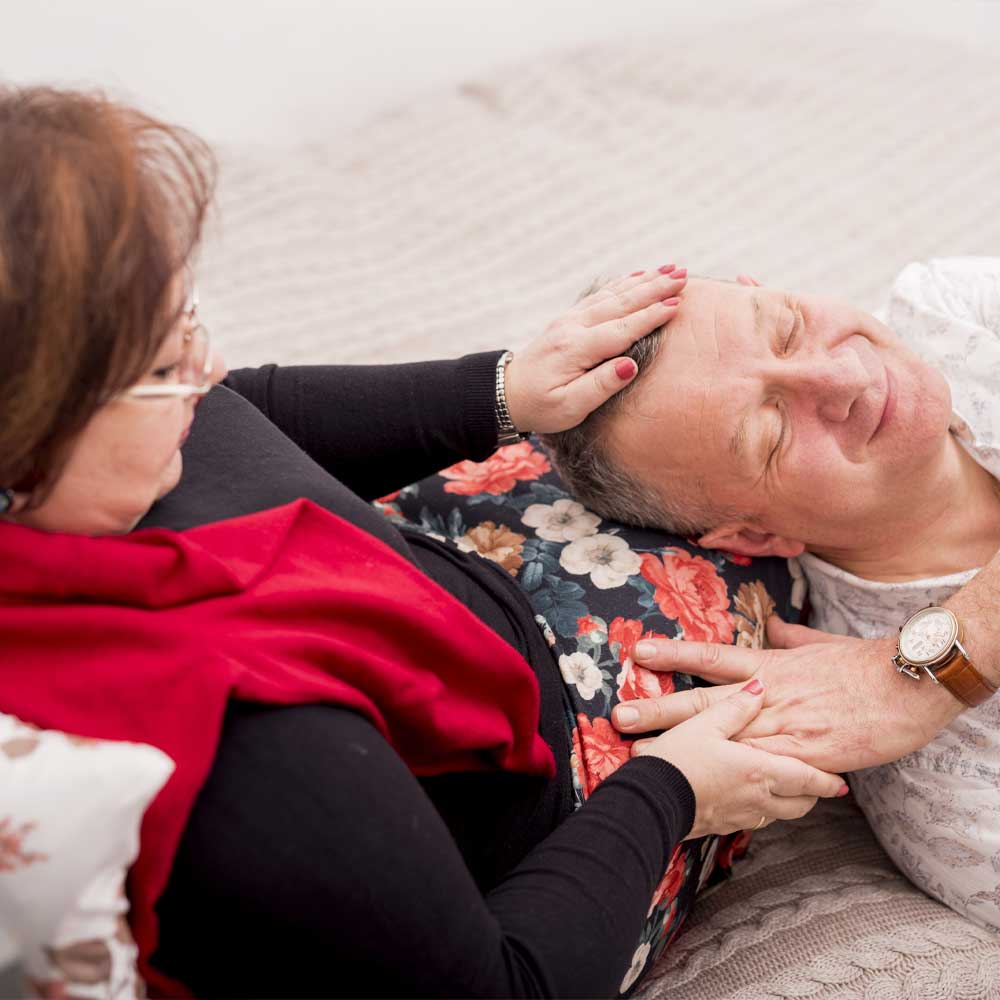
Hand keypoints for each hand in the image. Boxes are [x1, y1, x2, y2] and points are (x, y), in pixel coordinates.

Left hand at [503, 266, 686, 432]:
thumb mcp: (570, 407)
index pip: (621, 329)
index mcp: (576, 349)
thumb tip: (630, 364)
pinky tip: (640, 275)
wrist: (507, 393)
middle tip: (684, 275)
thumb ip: (601, 386)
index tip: (677, 303)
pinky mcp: (570, 319)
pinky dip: (623, 283)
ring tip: (672, 269)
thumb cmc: (541, 407)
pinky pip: (601, 295)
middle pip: (621, 303)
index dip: (651, 315)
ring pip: (613, 294)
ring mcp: (570, 319)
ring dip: (644, 280)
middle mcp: (573, 327)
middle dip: (654, 288)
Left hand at [613, 616, 963, 772]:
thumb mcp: (822, 643)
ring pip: (723, 740)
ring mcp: (782, 727)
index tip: (638, 651)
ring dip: (684, 752)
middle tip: (620, 716)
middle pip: (703, 702)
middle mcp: (766, 695)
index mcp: (768, 666)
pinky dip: (734, 783)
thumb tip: (773, 623)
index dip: (673, 654)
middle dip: (659, 709)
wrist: (904, 687)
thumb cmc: (863, 664)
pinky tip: (704, 797)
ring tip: (648, 761)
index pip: (711, 656)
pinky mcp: (803, 757)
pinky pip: (761, 772)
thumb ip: (791, 636)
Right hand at [634, 679, 845, 839]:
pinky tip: (750, 799)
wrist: (648, 803)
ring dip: (788, 803)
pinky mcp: (722, 826)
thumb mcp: (704, 724)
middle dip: (812, 793)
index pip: (807, 778)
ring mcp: (741, 816)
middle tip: (818, 784)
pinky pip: (754, 820)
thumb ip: (735, 707)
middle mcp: (758, 798)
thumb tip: (759, 688)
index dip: (827, 780)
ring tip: (788, 791)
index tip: (841, 781)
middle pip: (800, 802)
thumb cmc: (678, 761)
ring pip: (779, 814)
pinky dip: (762, 810)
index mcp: (759, 770)